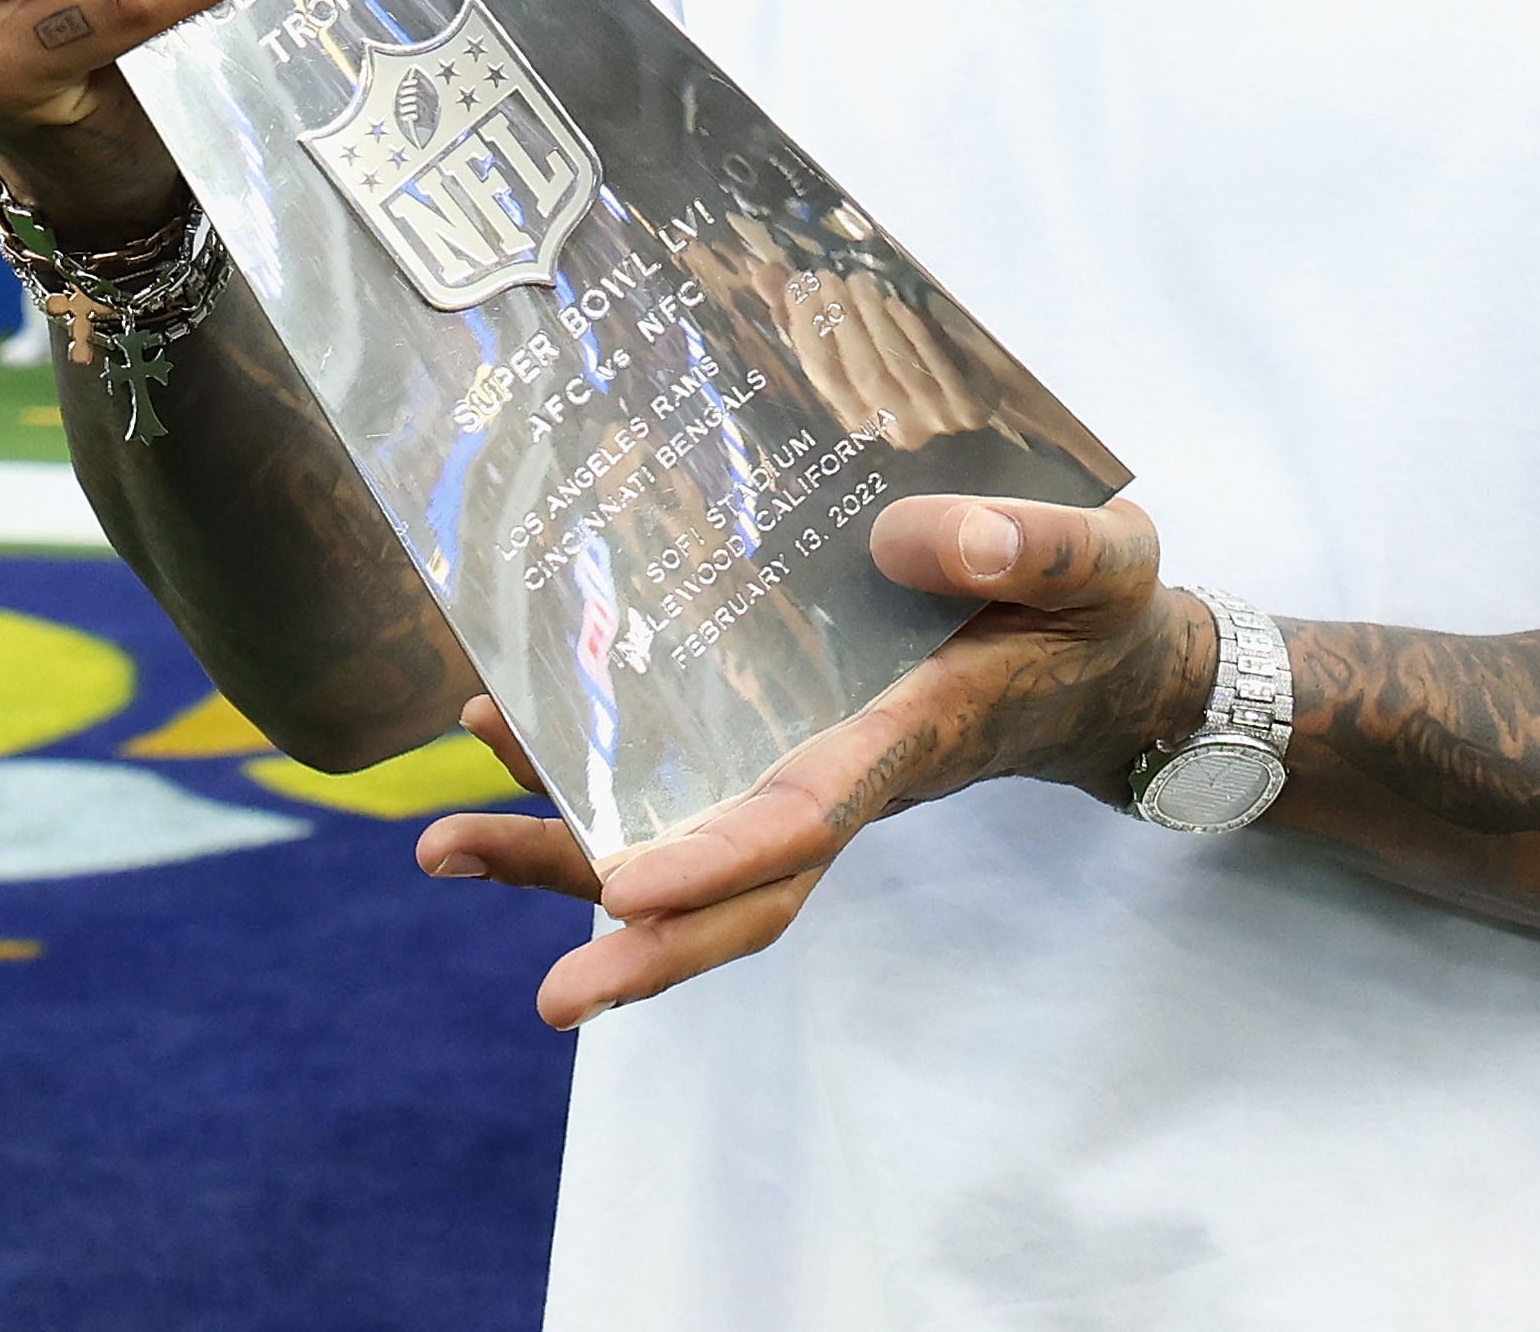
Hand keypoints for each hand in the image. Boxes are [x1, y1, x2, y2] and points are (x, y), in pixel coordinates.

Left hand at [413, 495, 1191, 1030]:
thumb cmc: (1094, 607)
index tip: (636, 892)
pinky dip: (578, 786)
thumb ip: (1031, 546)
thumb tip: (915, 540)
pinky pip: (672, 788)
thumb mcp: (1098, 557)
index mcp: (915, 733)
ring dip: (562, 856)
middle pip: (739, 892)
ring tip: (441, 847)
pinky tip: (489, 753)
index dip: (726, 857)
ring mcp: (802, 771)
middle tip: (552, 999)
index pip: (812, 814)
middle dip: (645, 948)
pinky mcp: (774, 746)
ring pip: (681, 848)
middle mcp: (845, 775)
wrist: (1097, 655)